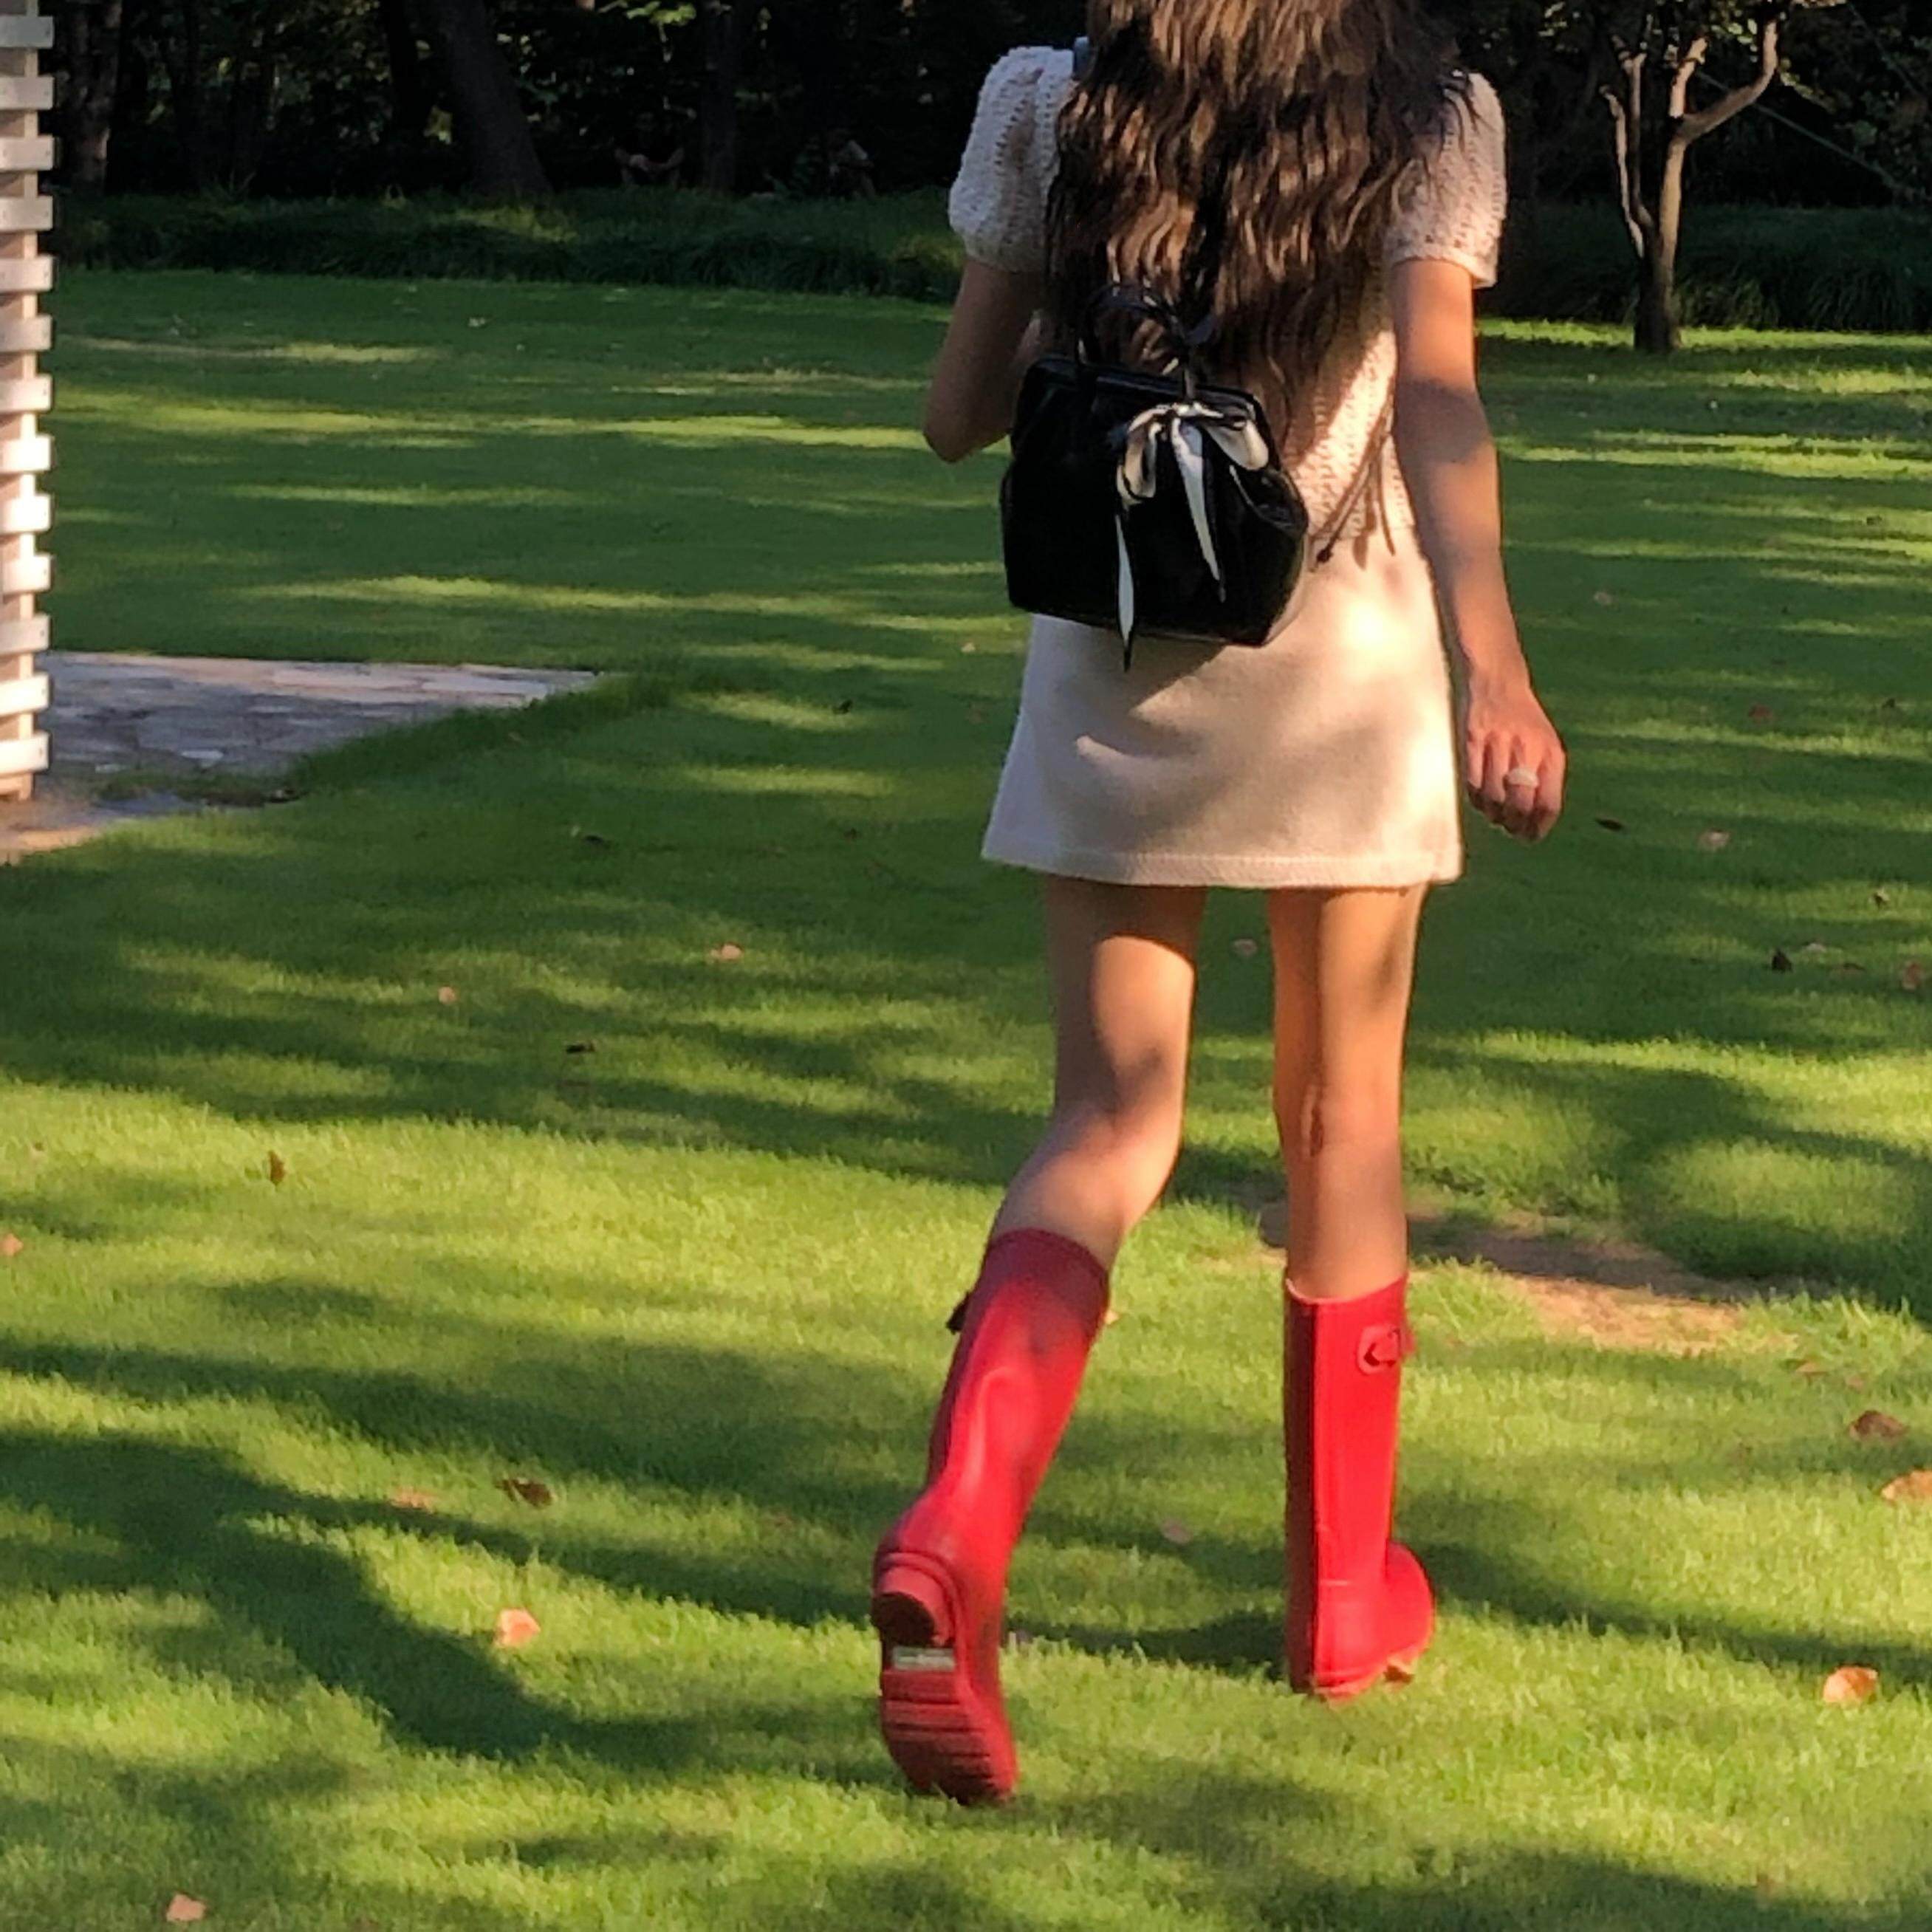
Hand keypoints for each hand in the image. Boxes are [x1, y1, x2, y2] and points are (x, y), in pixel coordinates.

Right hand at [1460, 672, 1564, 841]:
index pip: (1549, 802)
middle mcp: (1527, 748)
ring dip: (1494, 815)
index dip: (1540, 826)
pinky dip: (1477, 801)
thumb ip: (1545, 777)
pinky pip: (1473, 784)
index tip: (1532, 837)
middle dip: (1515, 825)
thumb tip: (1537, 819)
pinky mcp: (1472, 741)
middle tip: (1511, 831)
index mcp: (1550, 752)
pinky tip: (1481, 802)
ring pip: (1494, 797)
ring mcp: (1498, 744)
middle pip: (1520, 804)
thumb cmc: (1524, 721)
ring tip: (1495, 817)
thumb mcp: (1546, 744)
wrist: (1498, 682)